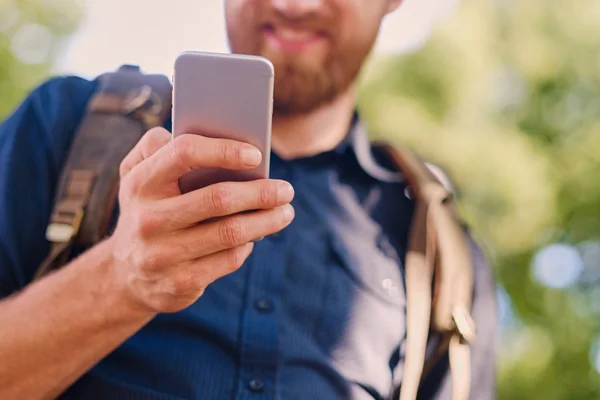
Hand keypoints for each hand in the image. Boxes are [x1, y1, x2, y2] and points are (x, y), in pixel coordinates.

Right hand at [108, 128, 294, 312]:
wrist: (125, 275)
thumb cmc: (146, 210)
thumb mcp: (135, 174)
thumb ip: (156, 146)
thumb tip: (203, 132)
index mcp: (140, 182)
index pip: (184, 153)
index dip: (224, 150)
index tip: (256, 155)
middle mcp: (148, 219)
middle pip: (218, 198)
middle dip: (261, 192)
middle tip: (286, 189)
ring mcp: (163, 255)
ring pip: (230, 233)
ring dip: (266, 221)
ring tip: (285, 212)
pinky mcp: (180, 283)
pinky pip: (229, 259)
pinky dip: (248, 245)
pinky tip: (257, 236)